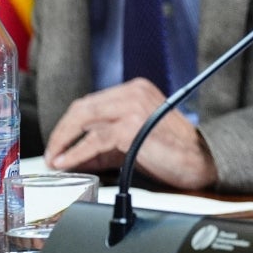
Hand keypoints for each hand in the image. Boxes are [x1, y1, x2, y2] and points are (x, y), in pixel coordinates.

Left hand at [43, 78, 216, 189]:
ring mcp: (133, 107)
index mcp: (136, 90)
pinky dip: (76, 152)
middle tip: (51, 152)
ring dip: (63, 142)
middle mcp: (134, 92)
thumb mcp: (134, 140)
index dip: (69, 125)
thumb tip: (74, 156)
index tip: (58, 143)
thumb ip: (105, 144)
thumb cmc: (173, 150)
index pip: (91, 102)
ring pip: (84, 119)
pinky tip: (67, 162)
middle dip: (61, 132)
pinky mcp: (132, 126)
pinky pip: (94, 139)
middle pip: (83, 108)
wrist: (201, 159)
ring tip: (55, 160)